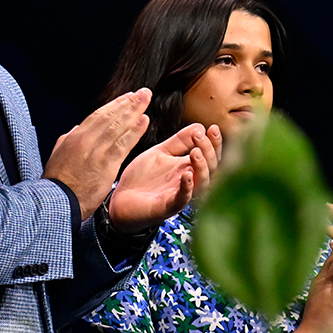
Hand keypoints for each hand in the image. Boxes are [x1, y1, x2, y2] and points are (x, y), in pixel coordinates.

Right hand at [43, 89, 152, 221]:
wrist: (56, 202)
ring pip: (118, 126)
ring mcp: (97, 151)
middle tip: (143, 92)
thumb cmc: (57, 182)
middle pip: (111, 116)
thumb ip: (68, 140)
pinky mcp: (107, 164)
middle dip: (128, 103)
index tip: (127, 97)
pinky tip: (144, 121)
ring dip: (134, 111)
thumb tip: (77, 128)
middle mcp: (86, 140)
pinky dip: (135, 131)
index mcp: (74, 137)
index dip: (115, 105)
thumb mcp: (58, 156)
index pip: (98, 115)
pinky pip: (124, 144)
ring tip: (145, 99)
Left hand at [106, 122, 220, 231]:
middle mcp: (188, 181)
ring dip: (202, 167)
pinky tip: (187, 175)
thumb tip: (200, 126)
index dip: (214, 142)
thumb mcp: (160, 153)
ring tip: (195, 152)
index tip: (212, 127)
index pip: (210, 155)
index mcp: (187, 167)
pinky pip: (183, 199)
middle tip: (200, 136)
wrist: (118, 201)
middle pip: (211, 168)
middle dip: (209, 150)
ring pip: (202, 184)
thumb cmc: (140, 179)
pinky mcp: (167, 207)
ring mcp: (179, 194)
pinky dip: (188, 188)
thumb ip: (179, 141)